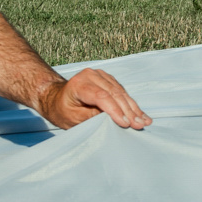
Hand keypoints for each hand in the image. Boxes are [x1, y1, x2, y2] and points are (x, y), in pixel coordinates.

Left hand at [36, 67, 150, 130]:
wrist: (56, 98)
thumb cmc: (62, 111)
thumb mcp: (72, 119)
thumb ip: (91, 118)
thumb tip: (113, 119)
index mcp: (79, 84)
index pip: (101, 97)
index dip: (115, 111)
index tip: (126, 124)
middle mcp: (91, 75)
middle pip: (114, 94)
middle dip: (129, 112)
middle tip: (140, 125)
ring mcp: (101, 75)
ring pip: (121, 93)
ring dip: (134, 109)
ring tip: (144, 122)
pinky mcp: (108, 79)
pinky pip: (122, 92)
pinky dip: (131, 104)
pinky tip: (141, 114)